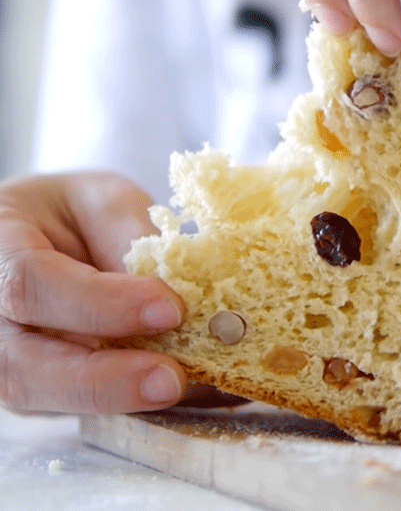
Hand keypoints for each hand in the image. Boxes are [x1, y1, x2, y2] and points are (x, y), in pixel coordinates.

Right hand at [0, 173, 187, 413]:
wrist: (39, 236)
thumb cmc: (69, 214)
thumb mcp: (100, 199)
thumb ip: (126, 235)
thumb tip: (178, 287)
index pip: (32, 283)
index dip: (101, 303)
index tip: (171, 309)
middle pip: (26, 364)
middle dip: (104, 378)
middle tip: (172, 379)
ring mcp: (5, 361)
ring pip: (45, 397)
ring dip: (117, 399)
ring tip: (178, 388)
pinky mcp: (37, 390)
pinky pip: (73, 407)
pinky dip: (126, 404)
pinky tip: (177, 394)